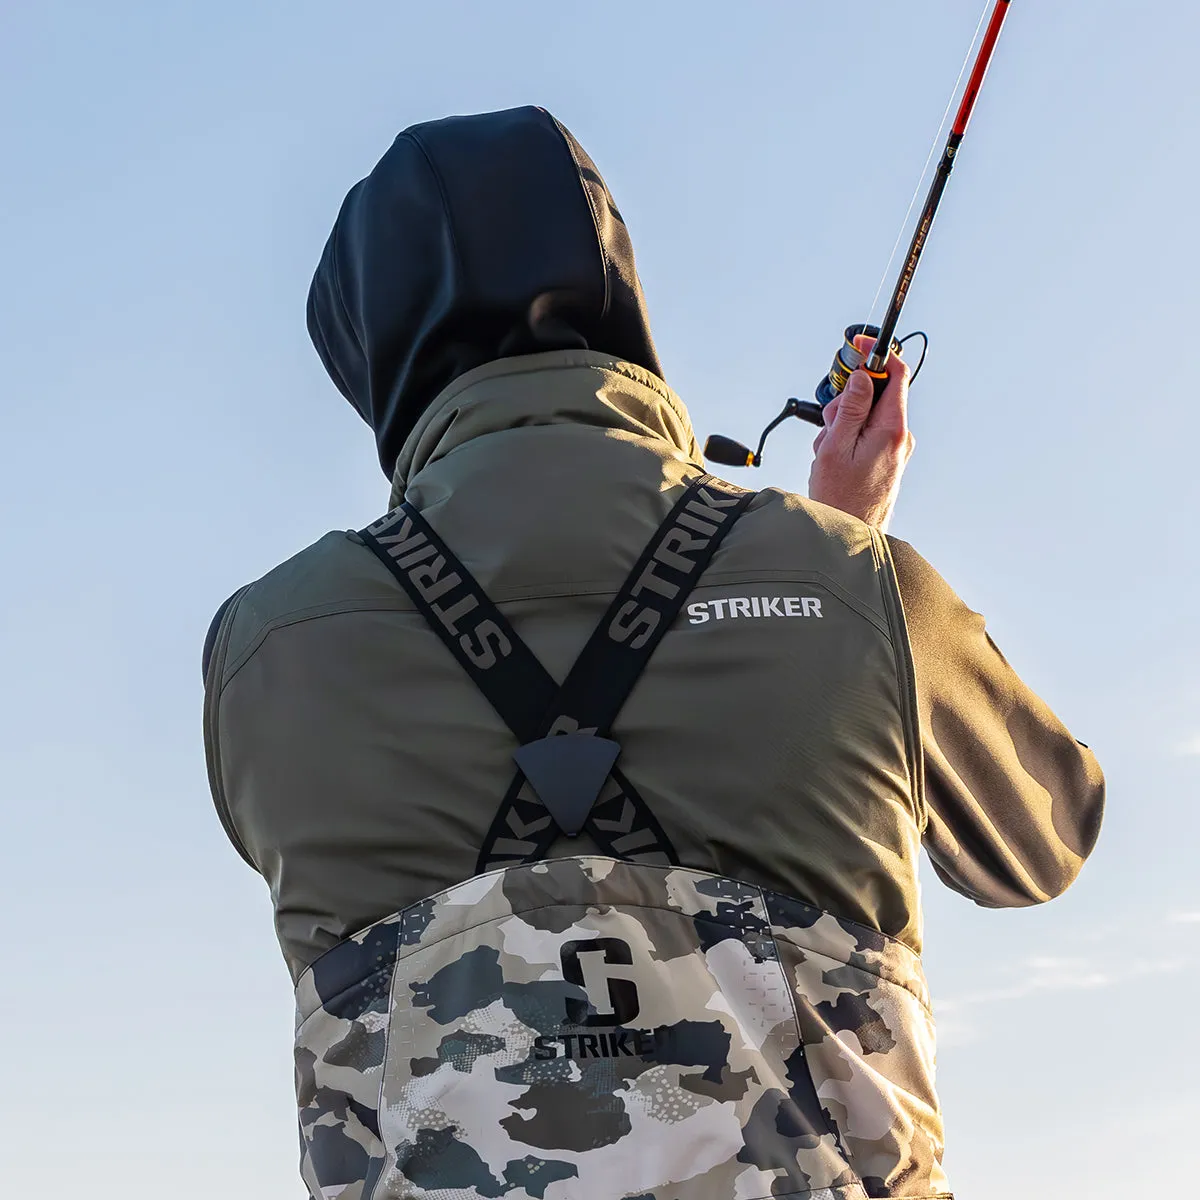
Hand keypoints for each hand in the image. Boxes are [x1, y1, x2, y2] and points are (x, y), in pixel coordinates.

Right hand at [807, 334, 914, 531]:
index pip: (896, 374)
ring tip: (831, 453)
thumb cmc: (841, 497)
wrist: (850, 535)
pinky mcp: (887, 458)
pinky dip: (847, 439)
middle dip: (846, 402)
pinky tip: (836, 460)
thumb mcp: (837, 446)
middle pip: (874, 394)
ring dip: (842, 426)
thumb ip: (851, 408)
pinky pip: (865, 434)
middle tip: (830, 428)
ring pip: (865, 415)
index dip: (878, 353)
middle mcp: (900, 436)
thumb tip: (862, 377)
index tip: (861, 344)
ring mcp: (894, 448)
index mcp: (892, 429)